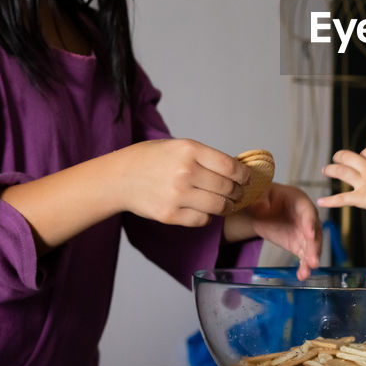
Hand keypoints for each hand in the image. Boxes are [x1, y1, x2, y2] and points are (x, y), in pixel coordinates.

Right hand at [117, 139, 245, 226]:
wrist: (118, 178)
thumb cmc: (150, 159)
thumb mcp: (178, 146)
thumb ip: (205, 157)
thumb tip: (236, 170)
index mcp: (189, 150)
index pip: (231, 167)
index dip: (244, 175)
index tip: (246, 179)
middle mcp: (185, 172)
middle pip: (228, 188)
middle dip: (237, 192)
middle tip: (237, 193)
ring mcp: (177, 195)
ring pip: (218, 206)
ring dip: (226, 206)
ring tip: (225, 202)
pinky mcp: (170, 215)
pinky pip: (202, 220)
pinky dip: (207, 216)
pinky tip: (203, 209)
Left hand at [225, 183, 321, 279]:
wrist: (260, 208)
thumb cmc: (263, 196)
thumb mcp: (260, 194)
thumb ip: (261, 199)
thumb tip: (261, 207)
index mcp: (300, 201)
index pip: (308, 212)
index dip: (309, 223)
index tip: (310, 234)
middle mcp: (306, 218)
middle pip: (314, 232)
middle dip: (314, 247)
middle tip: (312, 260)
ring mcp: (303, 232)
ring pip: (311, 246)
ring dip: (311, 259)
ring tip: (308, 271)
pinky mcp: (297, 244)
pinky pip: (303, 256)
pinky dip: (303, 266)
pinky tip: (302, 275)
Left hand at [317, 147, 365, 215]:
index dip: (364, 153)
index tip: (363, 155)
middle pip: (352, 156)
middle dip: (342, 156)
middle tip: (337, 156)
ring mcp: (364, 182)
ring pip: (343, 172)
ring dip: (332, 169)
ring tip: (325, 169)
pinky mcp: (360, 197)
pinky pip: (342, 198)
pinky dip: (331, 201)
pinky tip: (322, 202)